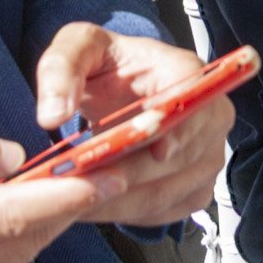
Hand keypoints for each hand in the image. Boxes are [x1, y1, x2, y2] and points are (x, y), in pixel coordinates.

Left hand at [34, 24, 230, 226]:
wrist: (122, 88)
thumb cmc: (106, 65)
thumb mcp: (77, 48)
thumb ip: (60, 70)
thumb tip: (52, 114)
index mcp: (187, 72)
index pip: (195, 104)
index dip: (177, 132)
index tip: (153, 152)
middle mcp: (211, 116)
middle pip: (175, 159)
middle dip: (122, 174)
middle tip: (74, 185)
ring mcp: (208, 155)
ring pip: (165, 192)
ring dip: (116, 200)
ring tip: (71, 198)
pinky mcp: (196, 188)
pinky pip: (163, 211)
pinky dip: (125, 213)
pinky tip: (93, 204)